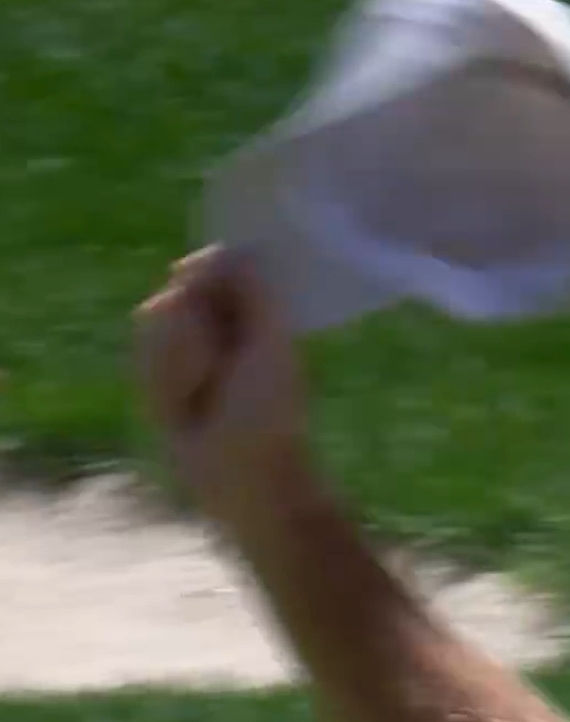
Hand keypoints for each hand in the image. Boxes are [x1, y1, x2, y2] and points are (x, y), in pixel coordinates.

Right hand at [133, 245, 316, 527]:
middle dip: (192, 324)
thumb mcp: (273, 346)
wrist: (240, 470)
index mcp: (256, 309)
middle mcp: (220, 320)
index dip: (203, 272)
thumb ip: (255, 294)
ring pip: (155, 316)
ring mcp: (186, 345)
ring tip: (203, 392)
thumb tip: (219, 251)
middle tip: (219, 366)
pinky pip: (144, 354)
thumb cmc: (270, 411)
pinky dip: (163, 378)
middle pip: (180, 285)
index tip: (203, 293)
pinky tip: (182, 405)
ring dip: (180, 357)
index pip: (217, 262)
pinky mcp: (158, 372)